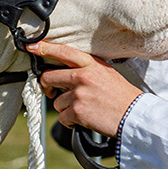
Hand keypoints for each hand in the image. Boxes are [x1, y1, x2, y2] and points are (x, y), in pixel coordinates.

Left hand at [26, 41, 141, 137]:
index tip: (31, 47)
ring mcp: (79, 93)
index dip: (44, 48)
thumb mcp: (106, 73)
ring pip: (56, 101)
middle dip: (46, 86)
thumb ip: (85, 69)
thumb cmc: (121, 96)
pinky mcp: (78, 111)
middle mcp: (83, 76)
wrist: (136, 116)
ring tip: (83, 109)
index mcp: (91, 64)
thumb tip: (64, 71)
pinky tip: (82, 120)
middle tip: (50, 91)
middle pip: (48, 77)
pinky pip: (62, 117)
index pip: (63, 52)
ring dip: (65, 108)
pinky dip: (69, 121)